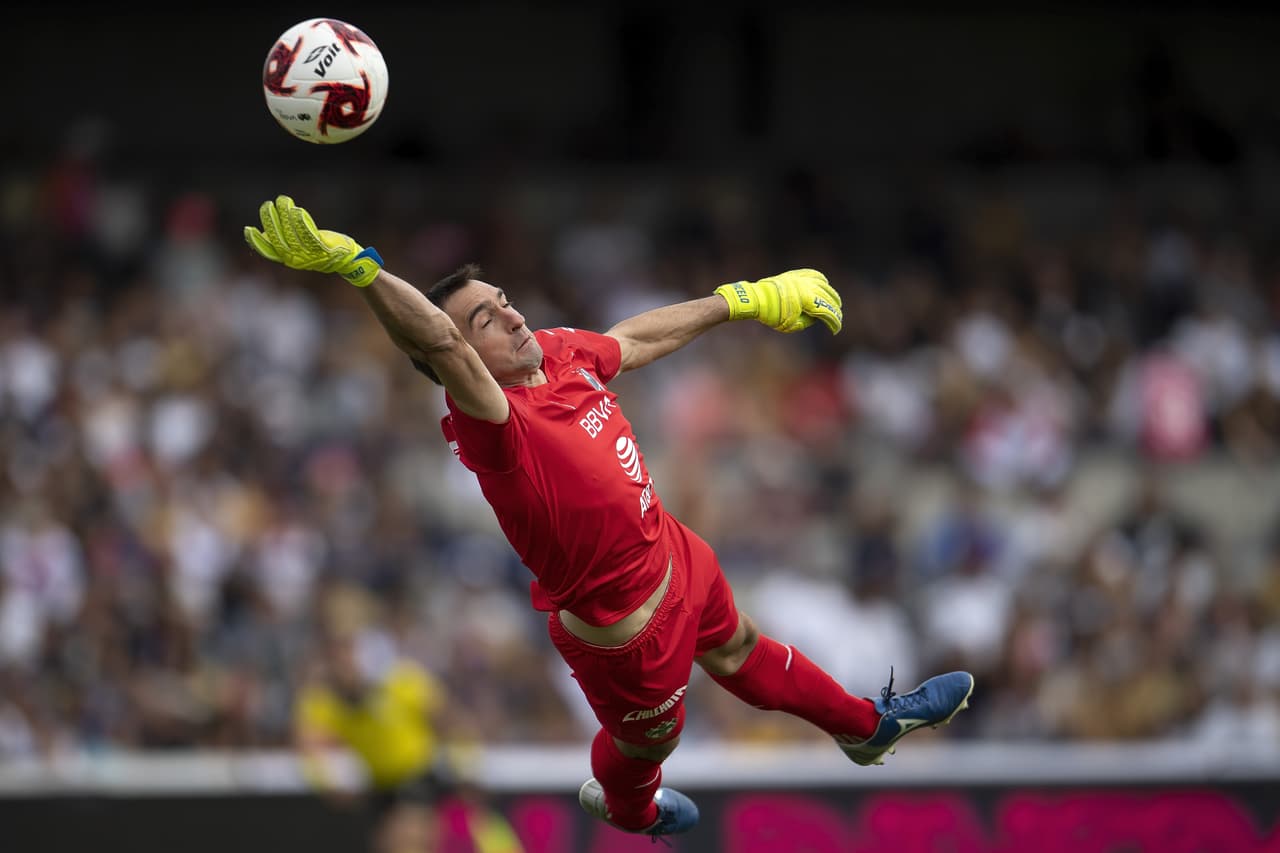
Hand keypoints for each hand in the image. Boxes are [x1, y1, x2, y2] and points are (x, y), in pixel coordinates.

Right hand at [244, 195, 383, 286]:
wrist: (345, 259)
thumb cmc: (319, 250)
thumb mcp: (299, 248)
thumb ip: (284, 242)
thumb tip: (264, 235)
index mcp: (288, 259)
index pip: (268, 251)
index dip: (256, 241)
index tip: (248, 229)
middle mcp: (296, 259)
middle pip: (278, 239)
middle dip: (270, 221)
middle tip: (267, 205)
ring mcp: (309, 254)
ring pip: (292, 233)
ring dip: (284, 215)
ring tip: (281, 201)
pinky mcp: (322, 248)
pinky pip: (308, 233)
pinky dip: (300, 221)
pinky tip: (295, 210)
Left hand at [715, 269, 842, 333]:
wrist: (757, 298)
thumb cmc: (772, 314)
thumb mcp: (791, 325)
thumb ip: (807, 321)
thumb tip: (815, 316)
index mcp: (807, 299)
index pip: (826, 311)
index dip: (833, 321)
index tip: (835, 329)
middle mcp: (807, 286)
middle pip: (827, 297)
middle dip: (834, 308)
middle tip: (837, 316)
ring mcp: (801, 279)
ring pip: (823, 285)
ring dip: (831, 294)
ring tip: (836, 301)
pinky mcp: (795, 275)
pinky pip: (814, 275)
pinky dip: (822, 281)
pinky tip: (825, 285)